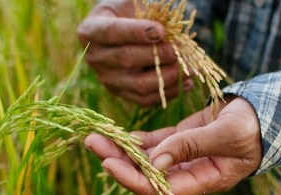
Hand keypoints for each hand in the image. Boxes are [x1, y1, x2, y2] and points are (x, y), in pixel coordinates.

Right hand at [77, 0, 193, 105]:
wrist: (120, 30)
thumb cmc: (128, 12)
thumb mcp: (132, 3)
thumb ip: (148, 12)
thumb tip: (170, 30)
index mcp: (90, 30)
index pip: (112, 32)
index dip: (136, 32)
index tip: (161, 30)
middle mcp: (95, 58)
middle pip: (126, 60)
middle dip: (158, 55)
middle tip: (180, 50)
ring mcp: (107, 79)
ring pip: (139, 84)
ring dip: (168, 77)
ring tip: (190, 68)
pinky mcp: (121, 93)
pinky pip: (145, 99)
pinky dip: (169, 92)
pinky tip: (187, 83)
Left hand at [84, 96, 261, 194]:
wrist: (264, 113)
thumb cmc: (254, 126)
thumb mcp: (228, 135)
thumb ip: (192, 147)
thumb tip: (155, 162)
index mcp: (204, 181)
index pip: (161, 190)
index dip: (134, 179)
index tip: (108, 163)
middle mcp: (188, 174)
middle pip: (146, 174)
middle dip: (118, 161)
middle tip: (92, 143)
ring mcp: (182, 158)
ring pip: (146, 158)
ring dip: (121, 149)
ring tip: (95, 136)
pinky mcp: (179, 141)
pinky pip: (153, 144)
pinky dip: (135, 140)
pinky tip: (117, 134)